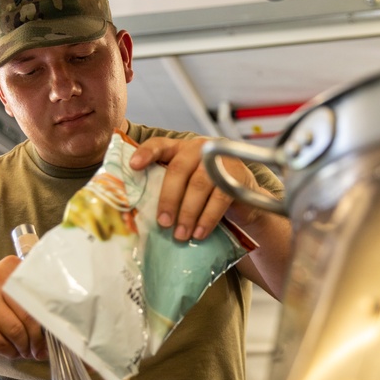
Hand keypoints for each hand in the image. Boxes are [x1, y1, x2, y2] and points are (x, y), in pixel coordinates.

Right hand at [0, 256, 47, 360]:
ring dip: (25, 347)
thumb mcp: (13, 297)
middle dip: (37, 337)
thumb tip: (60, 328)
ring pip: (15, 330)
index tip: (56, 327)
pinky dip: (11, 352)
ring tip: (27, 351)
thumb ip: (34, 302)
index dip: (49, 313)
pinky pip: (1, 343)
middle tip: (40, 348)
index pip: (39, 291)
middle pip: (28, 313)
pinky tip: (12, 351)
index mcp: (10, 266)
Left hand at [128, 136, 261, 240]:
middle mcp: (199, 148)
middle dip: (169, 198)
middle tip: (163, 223)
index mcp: (180, 148)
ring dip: (188, 213)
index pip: (159, 145)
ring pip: (199, 185)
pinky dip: (207, 218)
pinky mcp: (237, 175)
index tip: (133, 166)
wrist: (246, 198)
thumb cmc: (206, 193)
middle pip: (178, 169)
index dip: (146, 153)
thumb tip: (140, 214)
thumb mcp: (185, 185)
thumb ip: (167, 188)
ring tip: (180, 234)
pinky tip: (199, 233)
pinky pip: (219, 198)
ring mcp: (219, 159)